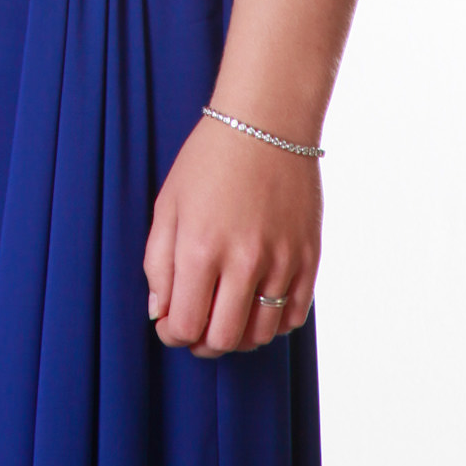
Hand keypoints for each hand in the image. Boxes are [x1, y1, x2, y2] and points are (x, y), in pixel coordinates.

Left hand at [143, 114, 319, 355]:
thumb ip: (157, 262)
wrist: (267, 123)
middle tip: (195, 326)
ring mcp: (282, 262)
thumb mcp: (168, 204)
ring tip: (225, 315)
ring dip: (238, 336)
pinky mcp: (308, 259)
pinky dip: (273, 323)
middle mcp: (244, 262)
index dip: (171, 335)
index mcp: (201, 248)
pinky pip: (292, 317)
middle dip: (201, 342)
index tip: (169, 324)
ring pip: (260, 336)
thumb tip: (160, 312)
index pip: (185, 326)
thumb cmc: (208, 160)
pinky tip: (257, 305)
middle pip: (223, 340)